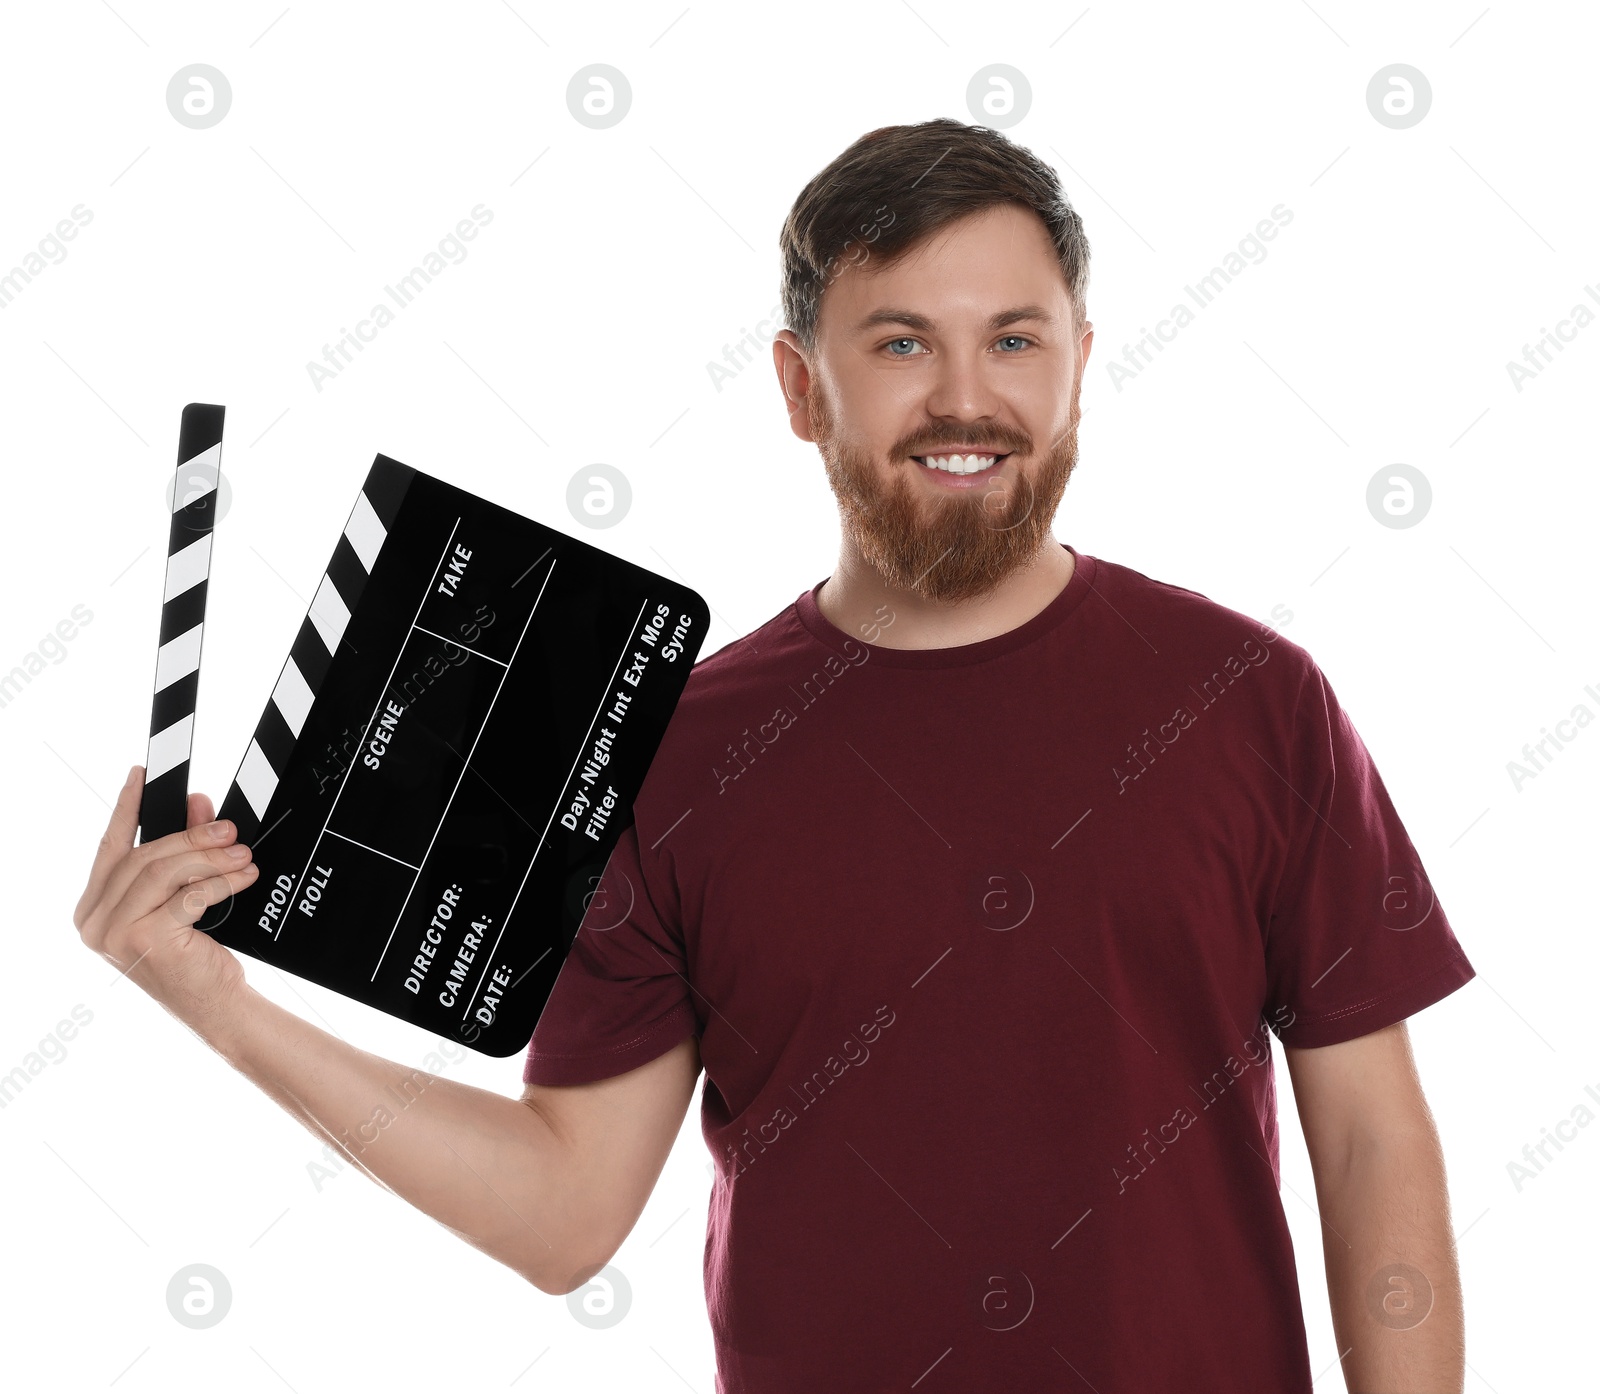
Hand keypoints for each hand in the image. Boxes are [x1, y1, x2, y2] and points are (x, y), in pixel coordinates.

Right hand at [74, 764, 256, 1025]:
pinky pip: (188, 895)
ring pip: (163, 872)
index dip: (126, 807)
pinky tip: (244, 878)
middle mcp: (92, 922)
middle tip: (229, 829)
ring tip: (243, 855)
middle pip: (143, 856)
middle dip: (191, 836)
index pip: (110, 846)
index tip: (140, 774)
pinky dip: (221, 882)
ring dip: (210, 858)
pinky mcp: (143, 941)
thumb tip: (197, 801)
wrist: (215, 1005)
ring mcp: (112, 935)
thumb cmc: (195, 952)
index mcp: (93, 907)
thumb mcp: (184, 895)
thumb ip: (184, 849)